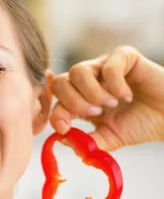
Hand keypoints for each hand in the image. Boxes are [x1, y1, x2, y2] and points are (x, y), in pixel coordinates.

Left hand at [48, 45, 163, 150]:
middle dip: (73, 103)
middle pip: (61, 82)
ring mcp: (104, 66)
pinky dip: (115, 85)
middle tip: (95, 114)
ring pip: (78, 71)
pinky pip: (107, 66)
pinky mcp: (123, 56)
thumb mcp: (110, 139)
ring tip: (111, 104)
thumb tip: (62, 139)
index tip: (65, 128)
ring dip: (92, 93)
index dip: (56, 114)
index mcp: (82, 99)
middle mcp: (89, 81)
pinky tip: (127, 96)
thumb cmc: (141, 125)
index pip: (57, 101)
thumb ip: (87, 142)